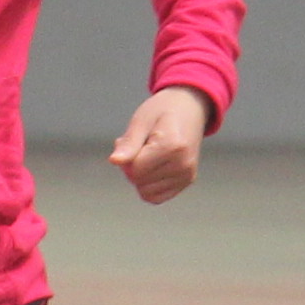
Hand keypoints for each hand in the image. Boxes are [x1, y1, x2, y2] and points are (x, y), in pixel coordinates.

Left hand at [110, 85, 213, 203]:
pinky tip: (153, 167)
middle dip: (132, 167)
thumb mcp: (141, 120)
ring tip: (149, 155)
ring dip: (141, 177)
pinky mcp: (187, 181)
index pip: (135, 170)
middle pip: (140, 182)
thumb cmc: (163, 111)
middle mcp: (183, 164)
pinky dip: (149, 186)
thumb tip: (114, 161)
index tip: (132, 142)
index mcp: (172, 146)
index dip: (126, 159)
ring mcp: (187, 175)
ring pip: (147, 192)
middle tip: (141, 146)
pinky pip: (157, 197)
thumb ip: (129, 144)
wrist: (190, 107)